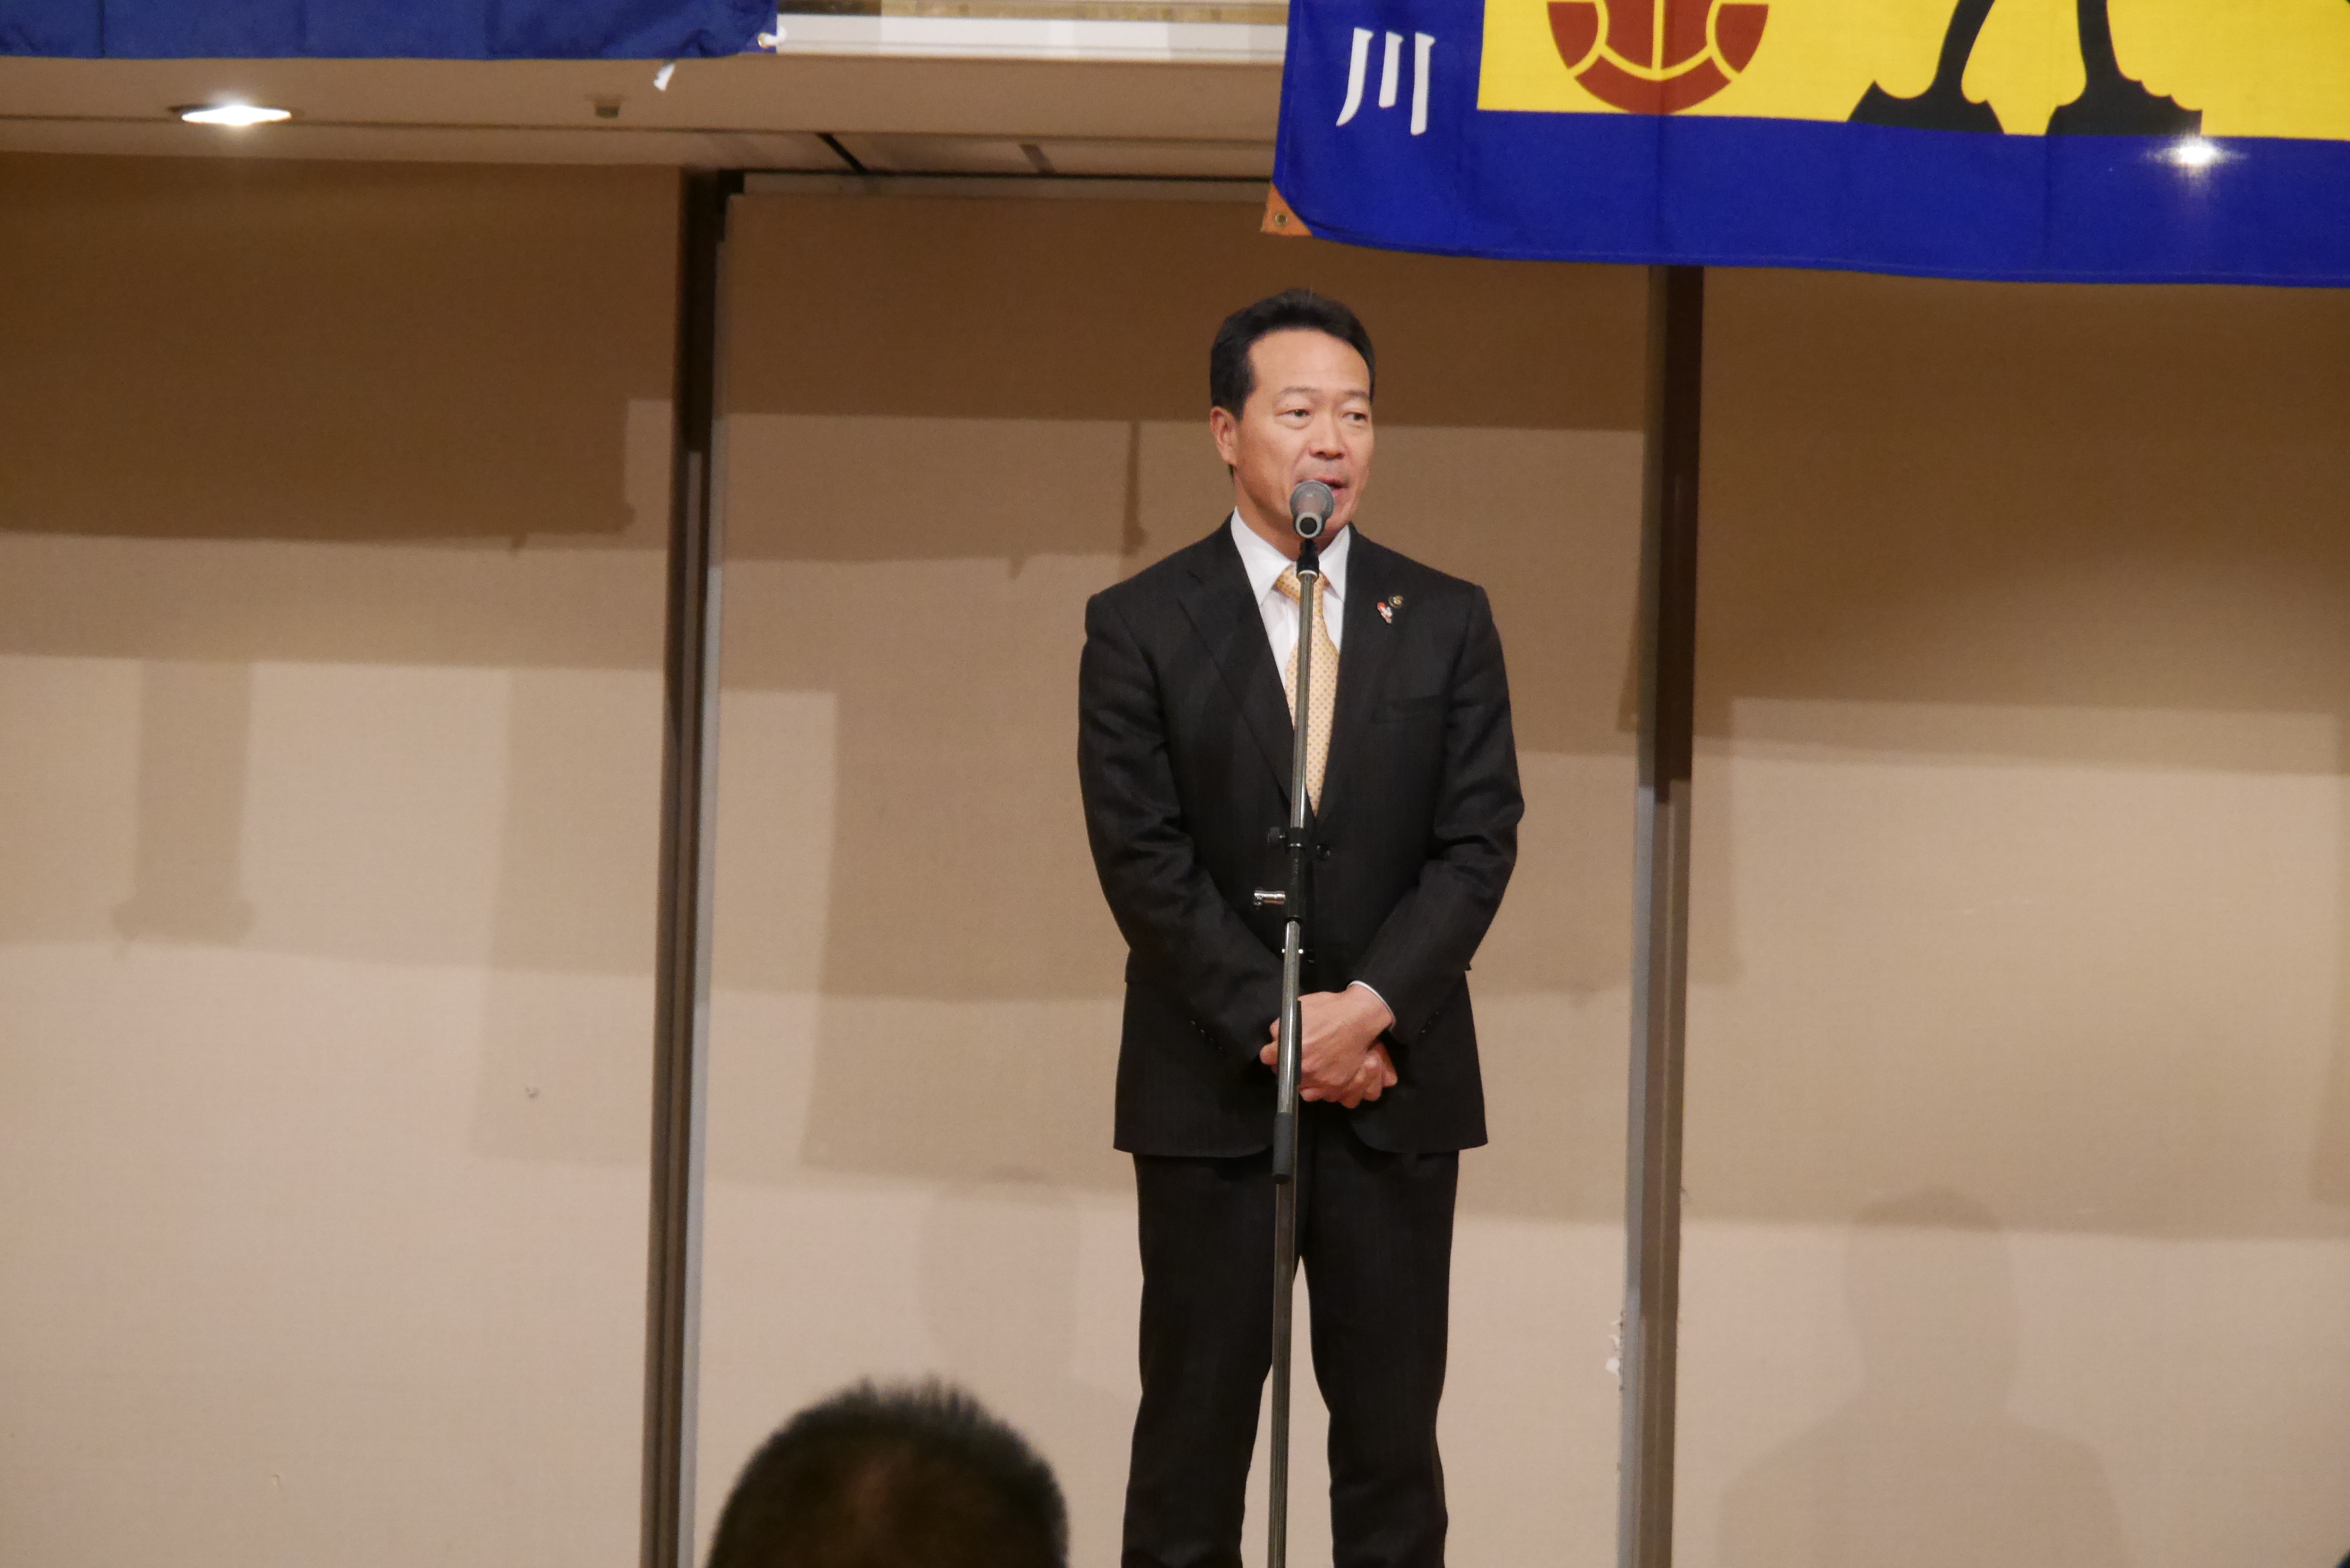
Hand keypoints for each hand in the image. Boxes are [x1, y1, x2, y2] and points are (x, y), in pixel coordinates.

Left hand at [1260, 986, 1397, 1107]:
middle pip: (1282, 1075)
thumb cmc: (1329, 1010)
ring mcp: (1320, 1080)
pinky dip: (1318, 1088)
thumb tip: (1275, 1039)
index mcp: (1289, 1049)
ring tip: (1306, 1070)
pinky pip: (1320, 1095)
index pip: (1266, 1057)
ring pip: (1300, 1089)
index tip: (1274, 1051)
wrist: (1359, 1018)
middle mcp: (1303, 1069)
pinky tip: (1320, 1077)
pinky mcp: (1335, 1086)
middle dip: (1285, 1066)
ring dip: (1300, 1081)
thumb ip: (1281, 1026)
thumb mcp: (1299, 1009)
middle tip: (1293, 1058)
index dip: (1270, 1052)